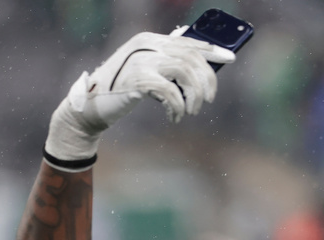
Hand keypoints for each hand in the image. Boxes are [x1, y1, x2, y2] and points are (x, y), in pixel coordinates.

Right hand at [45, 29, 235, 164]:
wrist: (92, 104)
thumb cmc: (124, 89)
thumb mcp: (148, 71)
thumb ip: (168, 63)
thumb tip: (198, 62)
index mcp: (152, 39)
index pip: (188, 41)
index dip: (212, 49)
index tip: (231, 58)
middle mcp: (147, 45)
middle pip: (191, 57)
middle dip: (206, 80)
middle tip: (208, 100)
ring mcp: (141, 60)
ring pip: (184, 71)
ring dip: (194, 95)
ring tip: (191, 111)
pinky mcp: (137, 79)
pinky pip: (170, 91)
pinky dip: (177, 107)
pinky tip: (175, 117)